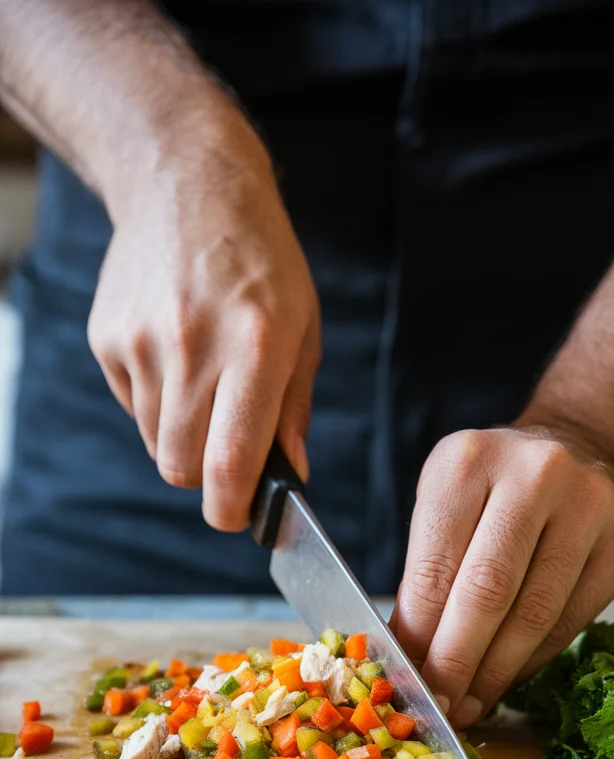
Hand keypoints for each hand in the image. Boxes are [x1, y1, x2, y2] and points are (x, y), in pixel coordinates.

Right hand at [88, 107, 319, 530]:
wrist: (187, 184)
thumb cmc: (261, 262)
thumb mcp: (302, 328)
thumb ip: (294, 409)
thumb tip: (291, 478)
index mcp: (255, 346)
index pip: (229, 462)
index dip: (231, 509)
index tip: (239, 515)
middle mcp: (193, 346)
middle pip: (182, 467)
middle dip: (207, 480)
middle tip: (229, 455)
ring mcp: (142, 341)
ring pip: (157, 443)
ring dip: (184, 438)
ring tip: (206, 386)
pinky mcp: (108, 337)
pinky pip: (133, 407)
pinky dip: (156, 403)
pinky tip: (176, 355)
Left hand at [393, 426, 613, 726]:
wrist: (583, 449)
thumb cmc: (496, 491)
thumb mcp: (446, 508)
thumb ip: (427, 576)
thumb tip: (408, 659)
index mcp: (468, 461)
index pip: (436, 569)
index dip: (419, 638)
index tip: (407, 683)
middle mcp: (535, 474)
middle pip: (488, 592)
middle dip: (457, 663)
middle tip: (439, 707)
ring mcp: (590, 504)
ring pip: (535, 614)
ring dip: (496, 673)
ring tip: (470, 704)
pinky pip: (572, 619)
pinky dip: (533, 660)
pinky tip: (508, 679)